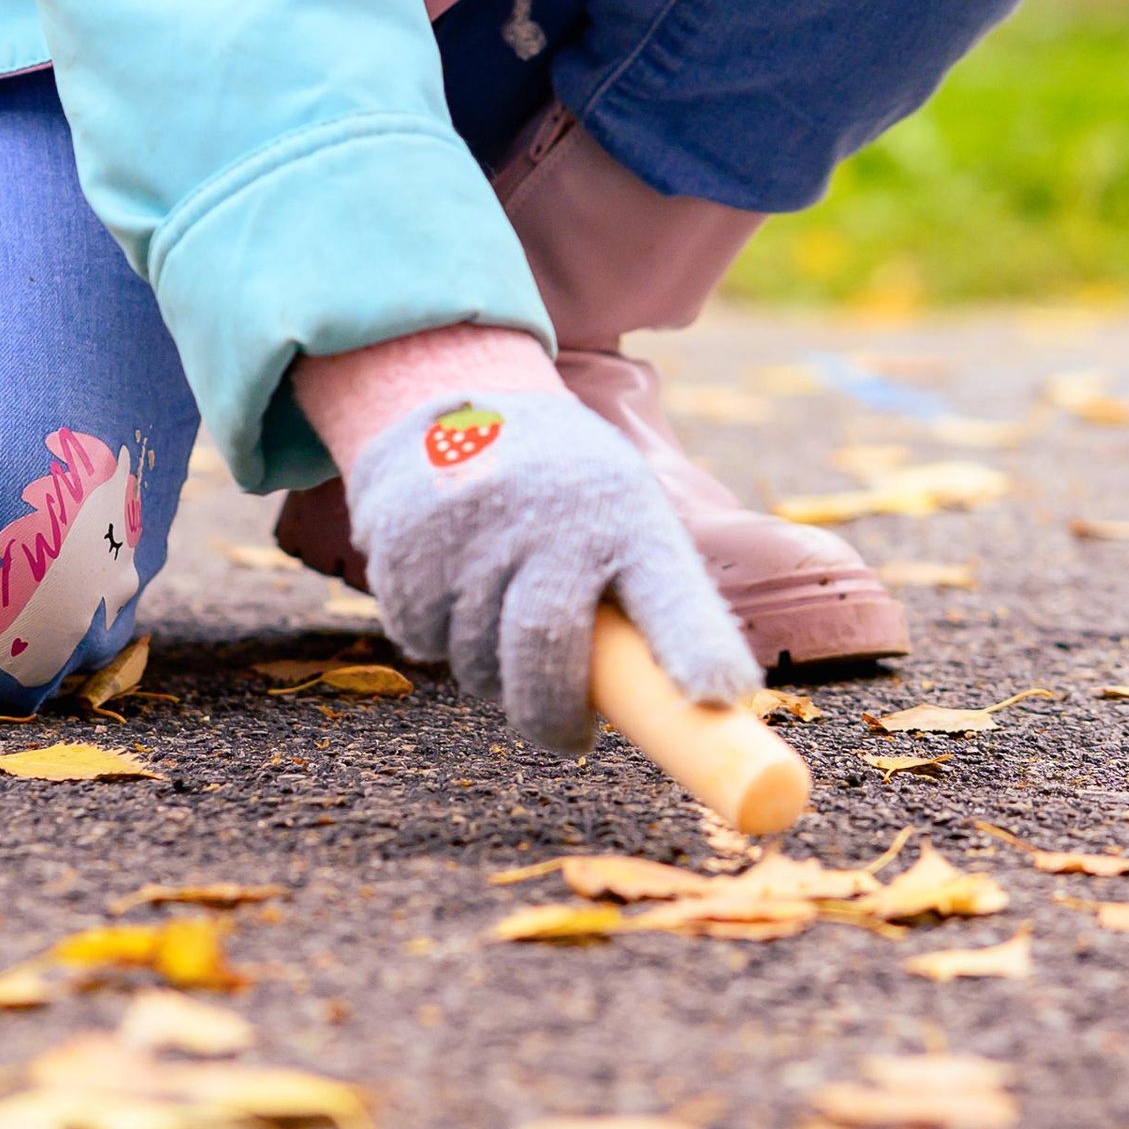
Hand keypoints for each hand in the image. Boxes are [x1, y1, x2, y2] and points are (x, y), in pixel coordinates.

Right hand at [341, 383, 760, 750]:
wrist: (457, 395)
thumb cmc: (567, 489)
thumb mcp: (624, 510)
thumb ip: (652, 598)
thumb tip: (704, 705)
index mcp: (627, 516)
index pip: (670, 592)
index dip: (695, 649)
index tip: (722, 698)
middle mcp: (551, 517)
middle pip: (543, 654)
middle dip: (551, 716)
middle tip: (566, 733)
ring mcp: (473, 525)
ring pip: (474, 660)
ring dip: (487, 671)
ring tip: (500, 620)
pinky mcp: (406, 539)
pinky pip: (421, 636)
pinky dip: (436, 634)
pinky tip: (452, 586)